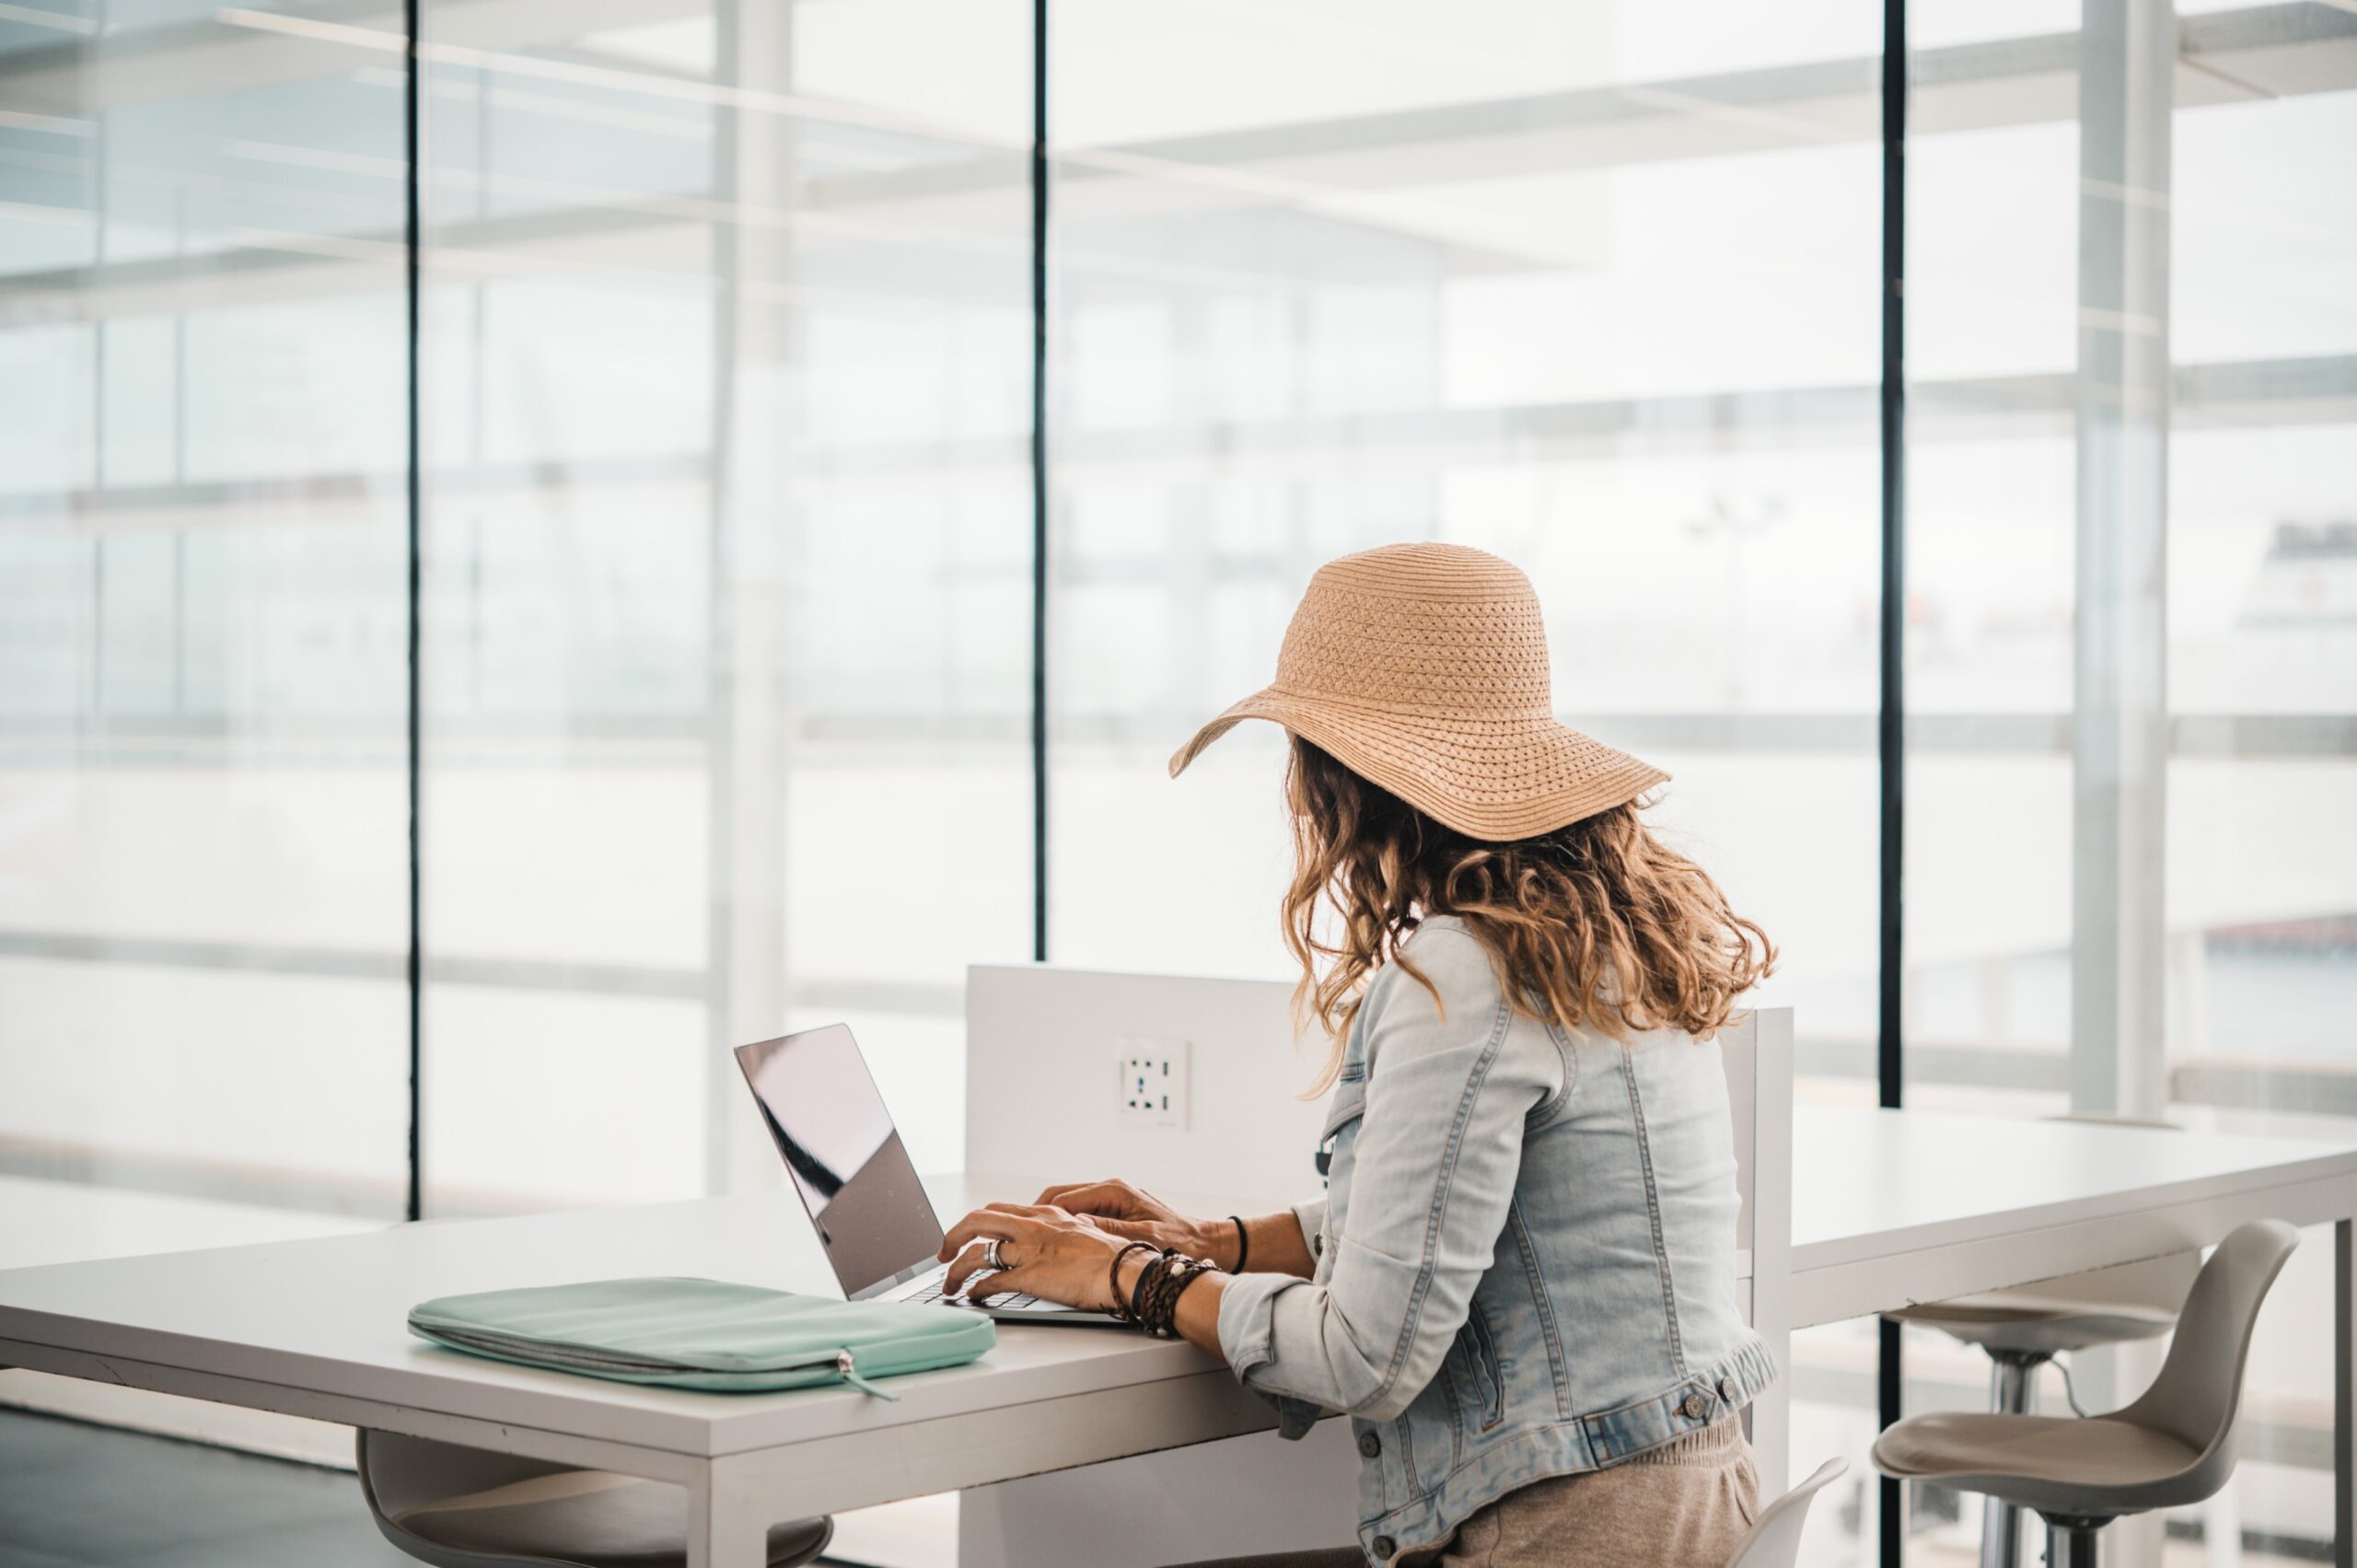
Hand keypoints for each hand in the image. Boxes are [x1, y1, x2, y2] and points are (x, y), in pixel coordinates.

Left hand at [936, 1203, 1133, 1310]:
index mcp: (1047, 1215)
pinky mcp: (1029, 1276)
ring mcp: (1029, 1251)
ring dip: (956, 1270)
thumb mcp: (1084, 1234)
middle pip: (977, 1221)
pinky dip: (975, 1291)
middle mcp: (1033, 1227)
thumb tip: (1054, 1243)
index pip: (998, 1210)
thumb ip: (1064, 1233)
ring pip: (976, 1253)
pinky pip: (990, 1282)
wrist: (1127, 1271)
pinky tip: (974, 1298)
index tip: (968, 1235)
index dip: (976, 1223)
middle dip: (952, 1236)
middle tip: (943, 1253)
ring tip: (950, 1285)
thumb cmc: (1114, 1258)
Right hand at [1031, 1178, 1230, 1265]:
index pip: (1062, 1198)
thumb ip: (1107, 1230)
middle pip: (1058, 1197)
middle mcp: (1109, 1190)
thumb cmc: (1178, 1242)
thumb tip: (1075, 1225)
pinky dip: (1062, 1226)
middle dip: (1035, 1214)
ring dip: (1047, 1220)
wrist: (1204, 1243)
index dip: (1038, 1215)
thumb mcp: (1141, 1238)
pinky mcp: (1113, 1212)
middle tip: (1014, 1235)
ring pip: (1066, 1205)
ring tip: (1027, 1241)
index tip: (1020, 1231)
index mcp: (1113, 1191)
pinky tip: (1052, 1244)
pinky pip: (1079, 1214)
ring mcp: (1110, 1200)